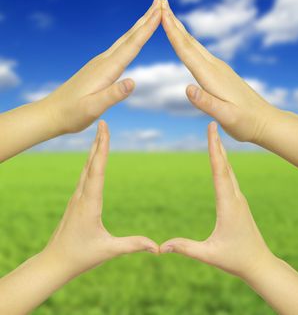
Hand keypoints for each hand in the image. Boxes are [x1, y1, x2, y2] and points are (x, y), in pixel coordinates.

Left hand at [44, 121, 157, 276]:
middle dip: (98, 142)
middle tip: (103, 123)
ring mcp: (77, 198)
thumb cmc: (80, 256)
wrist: (54, 261)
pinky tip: (92, 160)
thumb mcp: (108, 250)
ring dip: (93, 151)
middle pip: (91, 163)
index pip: (97, 170)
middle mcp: (81, 196)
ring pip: (86, 169)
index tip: (104, 130)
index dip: (102, 148)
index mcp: (89, 202)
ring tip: (99, 136)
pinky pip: (84, 177)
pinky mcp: (76, 201)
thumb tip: (157, 247)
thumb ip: (133, 245)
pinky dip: (90, 163)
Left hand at [45, 0, 161, 133]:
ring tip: (150, 15)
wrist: (52, 113)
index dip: (147, 29)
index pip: (132, 46)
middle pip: (129, 36)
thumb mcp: (93, 108)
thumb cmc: (73, 113)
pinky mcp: (97, 68)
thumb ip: (113, 95)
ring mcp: (99, 63)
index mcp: (106, 69)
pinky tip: (132, 39)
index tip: (160, 12)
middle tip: (160, 1)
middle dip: (146, 19)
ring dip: (138, 27)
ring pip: (124, 40)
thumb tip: (133, 81)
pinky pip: (118, 48)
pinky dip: (130, 39)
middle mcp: (103, 61)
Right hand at [160, 122, 272, 277]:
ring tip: (215, 138)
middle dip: (217, 144)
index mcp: (228, 205)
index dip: (214, 150)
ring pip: (229, 171)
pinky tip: (221, 161)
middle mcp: (235, 197)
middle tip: (211, 125)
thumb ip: (185, 248)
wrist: (259, 264)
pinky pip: (230, 178)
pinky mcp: (238, 202)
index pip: (219, 172)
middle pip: (224, 166)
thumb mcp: (209, 255)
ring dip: (221, 153)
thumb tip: (160, 247)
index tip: (212, 132)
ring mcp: (238, 199)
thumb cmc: (236, 259)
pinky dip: (224, 164)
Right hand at [161, 0, 277, 142]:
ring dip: (181, 30)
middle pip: (190, 42)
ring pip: (195, 45)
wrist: (264, 121)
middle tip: (161, 4)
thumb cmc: (245, 122)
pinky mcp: (221, 72)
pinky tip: (187, 42)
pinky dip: (189, 43)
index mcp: (211, 76)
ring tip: (169, 17)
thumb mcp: (226, 117)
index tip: (161, 15)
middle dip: (174, 23)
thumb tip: (187, 88)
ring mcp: (219, 68)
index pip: (187, 52)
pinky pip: (200, 53)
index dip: (172, 34)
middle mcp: (215, 67)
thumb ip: (207, 103)